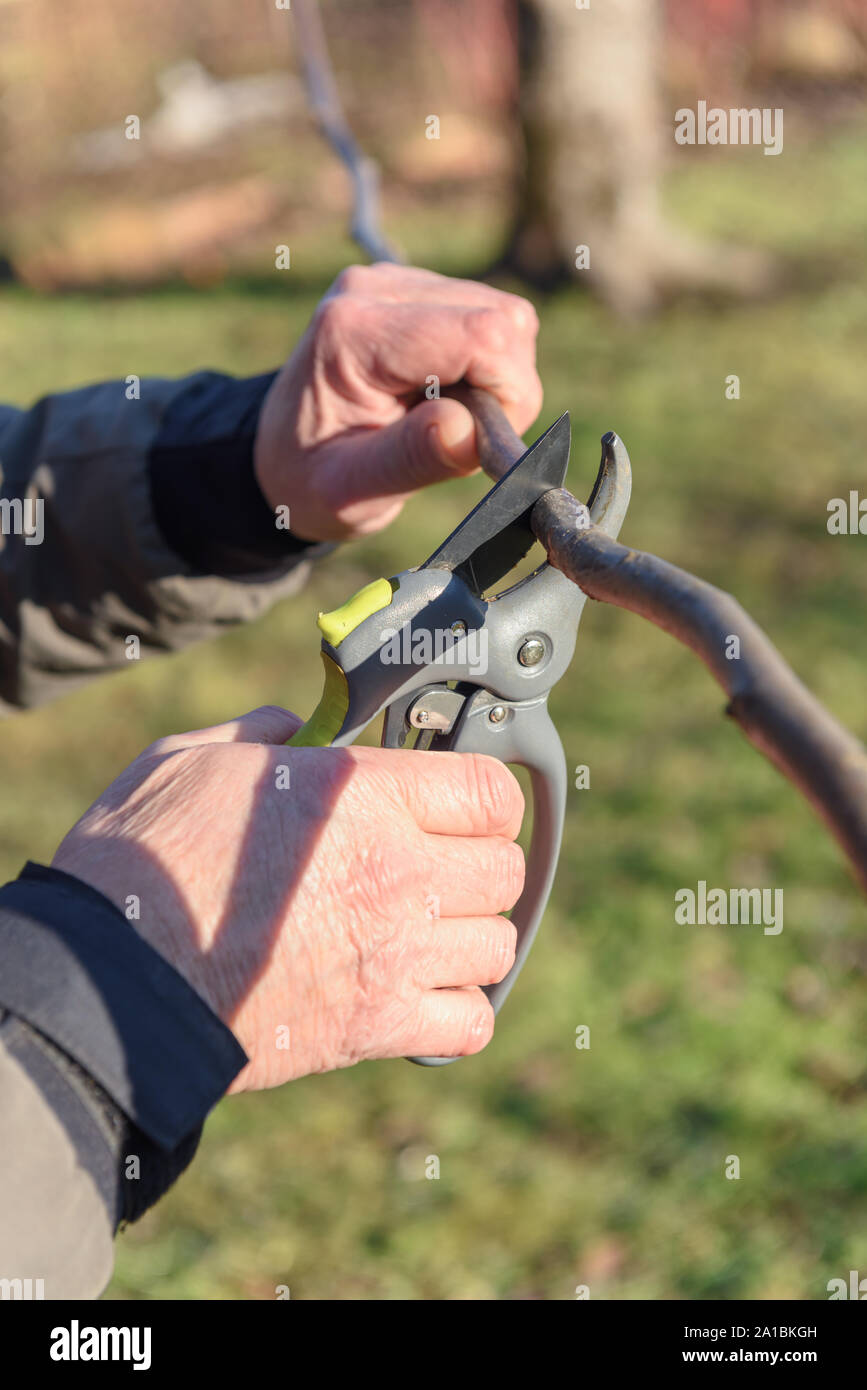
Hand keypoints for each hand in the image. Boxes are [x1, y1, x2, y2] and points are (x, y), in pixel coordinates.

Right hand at [52, 706, 524, 1090]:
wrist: (109, 980)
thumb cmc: (140, 863)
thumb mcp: (190, 761)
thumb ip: (260, 735)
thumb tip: (296, 729)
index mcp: (362, 795)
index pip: (490, 790)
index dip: (481, 795)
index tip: (456, 804)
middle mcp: (398, 872)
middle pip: (505, 869)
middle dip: (479, 863)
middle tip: (435, 865)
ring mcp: (395, 955)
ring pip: (498, 946)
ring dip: (470, 936)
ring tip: (425, 931)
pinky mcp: (376, 1028)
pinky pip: (469, 1024)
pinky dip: (458, 1013)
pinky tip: (420, 994)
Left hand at [253, 263, 541, 540]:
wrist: (278, 454)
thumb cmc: (312, 478)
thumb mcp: (351, 488)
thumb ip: (411, 458)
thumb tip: (470, 431)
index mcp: (354, 332)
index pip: (481, 333)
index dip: (507, 390)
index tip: (482, 440)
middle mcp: (375, 289)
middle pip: (502, 319)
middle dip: (505, 386)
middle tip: (462, 435)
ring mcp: (395, 280)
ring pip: (505, 316)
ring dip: (498, 375)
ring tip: (446, 416)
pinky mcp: (414, 288)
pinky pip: (489, 316)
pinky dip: (485, 363)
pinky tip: (443, 393)